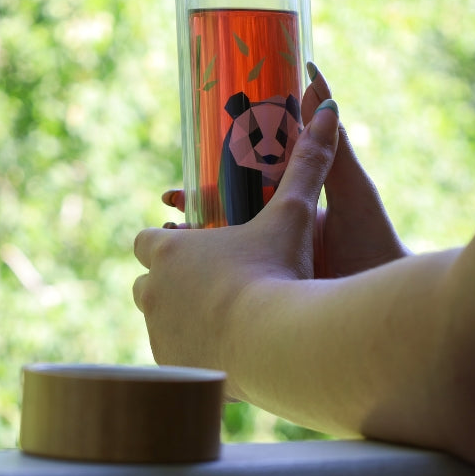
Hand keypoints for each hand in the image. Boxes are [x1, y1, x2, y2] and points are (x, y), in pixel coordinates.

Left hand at [133, 102, 339, 384]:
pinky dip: (194, 356)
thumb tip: (328, 108)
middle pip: (147, 282)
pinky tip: (226, 355)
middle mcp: (151, 289)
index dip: (168, 245)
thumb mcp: (294, 216)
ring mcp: (156, 331)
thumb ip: (307, 165)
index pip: (147, 241)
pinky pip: (173, 360)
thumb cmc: (280, 272)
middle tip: (215, 288)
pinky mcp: (170, 367)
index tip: (193, 249)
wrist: (278, 345)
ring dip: (182, 321)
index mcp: (168, 249)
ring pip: (158, 323)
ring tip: (225, 325)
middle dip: (172, 284)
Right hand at [161, 63, 408, 277]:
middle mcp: (279, 234)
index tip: (190, 162)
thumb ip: (330, 146)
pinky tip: (184, 269)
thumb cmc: (373, 244)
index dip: (217, 173)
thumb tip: (316, 81)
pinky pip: (227, 276)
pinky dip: (203, 270)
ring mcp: (271, 263)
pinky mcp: (266, 291)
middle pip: (226, 213)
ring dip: (193, 238)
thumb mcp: (351, 190)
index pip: (248, 181)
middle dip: (194, 207)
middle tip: (169, 200)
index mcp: (294, 206)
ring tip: (172, 231)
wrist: (386, 302)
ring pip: (221, 245)